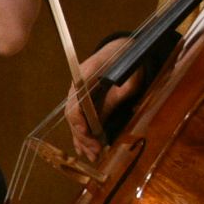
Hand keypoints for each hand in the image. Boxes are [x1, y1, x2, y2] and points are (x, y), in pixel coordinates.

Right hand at [66, 38, 144, 162]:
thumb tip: (105, 118)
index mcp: (85, 75)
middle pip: (73, 114)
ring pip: (75, 120)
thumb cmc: (129, 60)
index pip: (75, 102)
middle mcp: (77, 86)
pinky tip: (84, 149)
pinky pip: (80, 118)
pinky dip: (82, 134)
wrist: (124, 48)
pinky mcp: (85, 100)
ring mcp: (79, 93)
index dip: (79, 120)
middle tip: (94, 152)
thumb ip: (117, 96)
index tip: (87, 133)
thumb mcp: (130, 78)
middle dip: (82, 136)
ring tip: (92, 156)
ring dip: (82, 139)